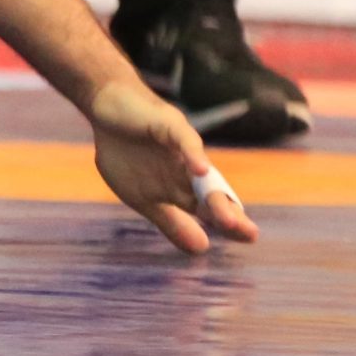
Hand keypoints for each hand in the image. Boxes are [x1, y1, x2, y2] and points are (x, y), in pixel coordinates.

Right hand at [88, 79, 258, 253]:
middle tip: (246, 233)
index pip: (210, 209)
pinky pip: (184, 140)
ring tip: (227, 218)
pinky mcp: (169, 125)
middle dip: (227, 214)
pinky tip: (200, 170)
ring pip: (202, 173)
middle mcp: (188, 169)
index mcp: (182, 188)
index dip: (229, 224)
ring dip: (214, 194)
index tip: (248, 239)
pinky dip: (192, 154)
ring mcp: (181, 148)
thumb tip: (202, 250)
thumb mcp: (143, 197)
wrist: (106, 105)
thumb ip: (171, 221)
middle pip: (212, 194)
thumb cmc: (124, 151)